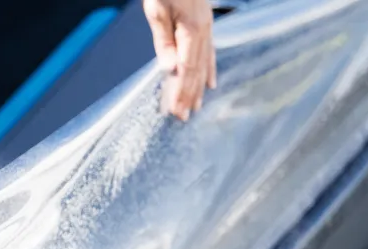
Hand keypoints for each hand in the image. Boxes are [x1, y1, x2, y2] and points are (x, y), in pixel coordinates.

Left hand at [143, 0, 216, 120]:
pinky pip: (209, 53)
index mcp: (192, 29)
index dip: (181, 92)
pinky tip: (210, 83)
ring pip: (204, 64)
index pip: (186, 69)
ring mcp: (207, 27)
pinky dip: (208, 70)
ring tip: (195, 107)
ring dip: (198, 88)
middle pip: (196, 71)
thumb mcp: (157, 9)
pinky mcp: (205, 24)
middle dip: (189, 95)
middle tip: (183, 117)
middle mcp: (203, 31)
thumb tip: (169, 70)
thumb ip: (163, 41)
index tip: (175, 111)